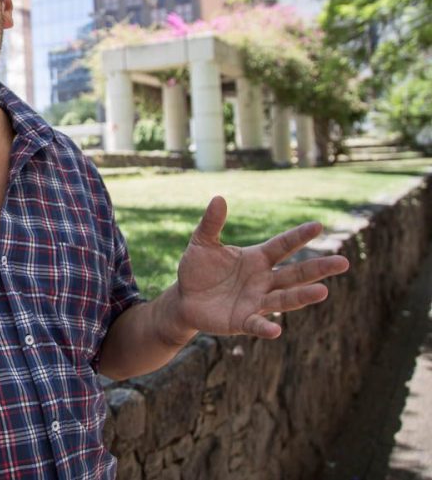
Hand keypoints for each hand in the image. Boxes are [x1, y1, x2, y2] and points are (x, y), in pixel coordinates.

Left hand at [168, 196, 349, 341]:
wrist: (184, 298)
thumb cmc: (198, 269)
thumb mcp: (202, 243)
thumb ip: (212, 224)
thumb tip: (218, 198)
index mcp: (257, 258)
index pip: (283, 246)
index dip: (299, 236)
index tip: (318, 225)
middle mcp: (263, 280)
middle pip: (295, 274)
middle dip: (318, 269)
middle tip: (343, 262)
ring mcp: (256, 301)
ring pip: (285, 298)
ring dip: (303, 296)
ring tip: (323, 292)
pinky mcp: (242, 320)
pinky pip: (257, 324)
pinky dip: (266, 326)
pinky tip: (276, 330)